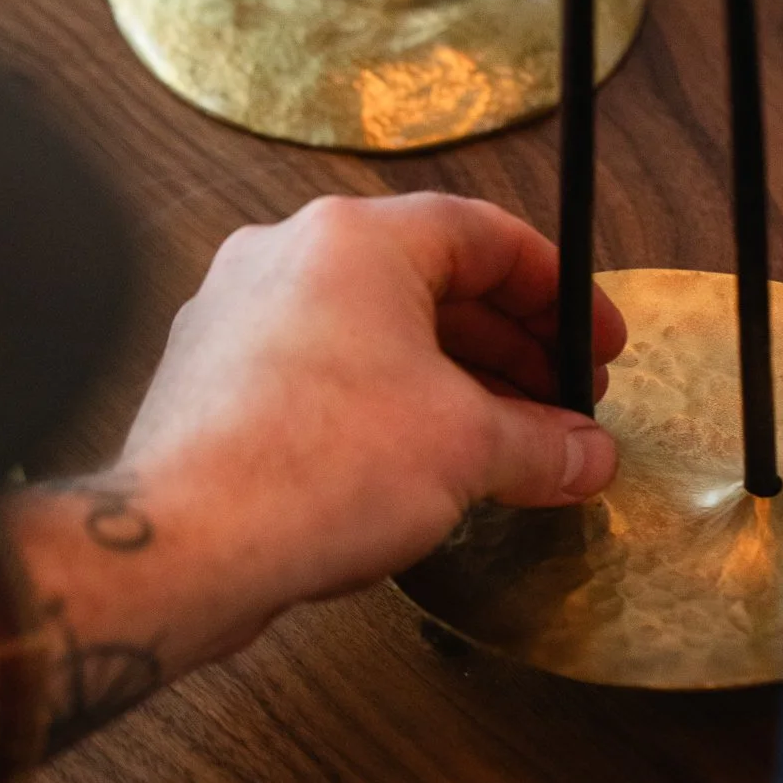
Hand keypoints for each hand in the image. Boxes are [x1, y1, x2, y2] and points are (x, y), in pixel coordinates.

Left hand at [9, 193, 625, 738]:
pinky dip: (386, 406)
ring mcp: (239, 316)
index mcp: (355, 239)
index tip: (596, 344)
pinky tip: (423, 466)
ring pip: (374, 332)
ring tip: (508, 446)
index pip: (485, 236)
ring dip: (453, 382)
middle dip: (510, 348)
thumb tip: (586, 455)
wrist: (187, 546)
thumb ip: (542, 443)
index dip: (558, 292)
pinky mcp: (213, 379)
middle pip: (430, 283)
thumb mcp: (468, 449)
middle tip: (562, 403)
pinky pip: (324, 373)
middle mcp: (288, 257)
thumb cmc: (316, 469)